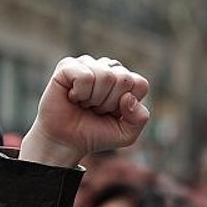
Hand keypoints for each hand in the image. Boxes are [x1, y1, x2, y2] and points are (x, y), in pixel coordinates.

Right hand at [20, 55, 149, 166]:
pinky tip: (72, 97)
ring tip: (84, 103)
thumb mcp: (126, 134)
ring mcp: (88, 64)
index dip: (127, 105)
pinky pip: (85, 76)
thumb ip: (140, 118)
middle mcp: (107, 68)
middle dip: (110, 103)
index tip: (112, 113)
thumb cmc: (95, 134)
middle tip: (96, 109)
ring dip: (94, 99)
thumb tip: (128, 97)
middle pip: (124, 79)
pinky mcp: (67, 66)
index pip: (140, 84)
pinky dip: (80, 93)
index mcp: (125, 80)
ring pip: (106, 76)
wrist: (65, 142)